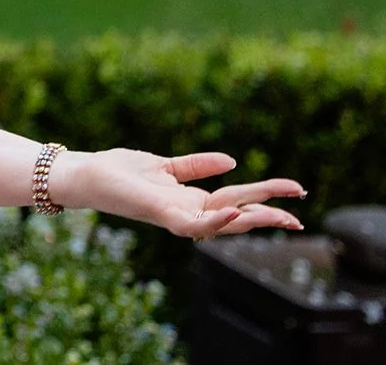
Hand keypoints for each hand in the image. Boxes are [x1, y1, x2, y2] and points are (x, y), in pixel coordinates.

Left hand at [56, 148, 304, 239]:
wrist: (84, 174)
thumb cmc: (118, 171)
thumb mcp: (164, 165)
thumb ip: (195, 166)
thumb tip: (231, 160)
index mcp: (190, 199)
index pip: (237, 199)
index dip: (265, 196)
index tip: (297, 192)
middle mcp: (186, 210)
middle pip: (237, 213)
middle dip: (269, 216)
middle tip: (301, 218)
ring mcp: (175, 214)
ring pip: (223, 222)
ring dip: (252, 220)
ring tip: (282, 217)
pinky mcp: (160, 214)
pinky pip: (193, 224)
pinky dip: (216, 221)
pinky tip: (236, 212)